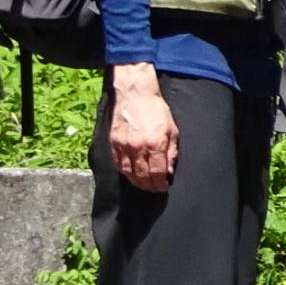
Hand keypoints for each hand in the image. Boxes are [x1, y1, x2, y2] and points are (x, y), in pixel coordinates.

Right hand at [108, 65, 175, 192]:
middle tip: (155, 189)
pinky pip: (118, 164)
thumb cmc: (156, 110)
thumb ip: (171, 152)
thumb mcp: (172, 130)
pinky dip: (125, 173)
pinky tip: (131, 175)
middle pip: (143, 177)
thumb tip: (169, 171)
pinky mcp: (113, 143)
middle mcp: (138, 147)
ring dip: (137, 183)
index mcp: (155, 144)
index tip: (164, 187)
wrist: (134, 94)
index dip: (161, 184)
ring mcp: (123, 146)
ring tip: (144, 186)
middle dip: (150, 186)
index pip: (158, 173)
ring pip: (129, 173)